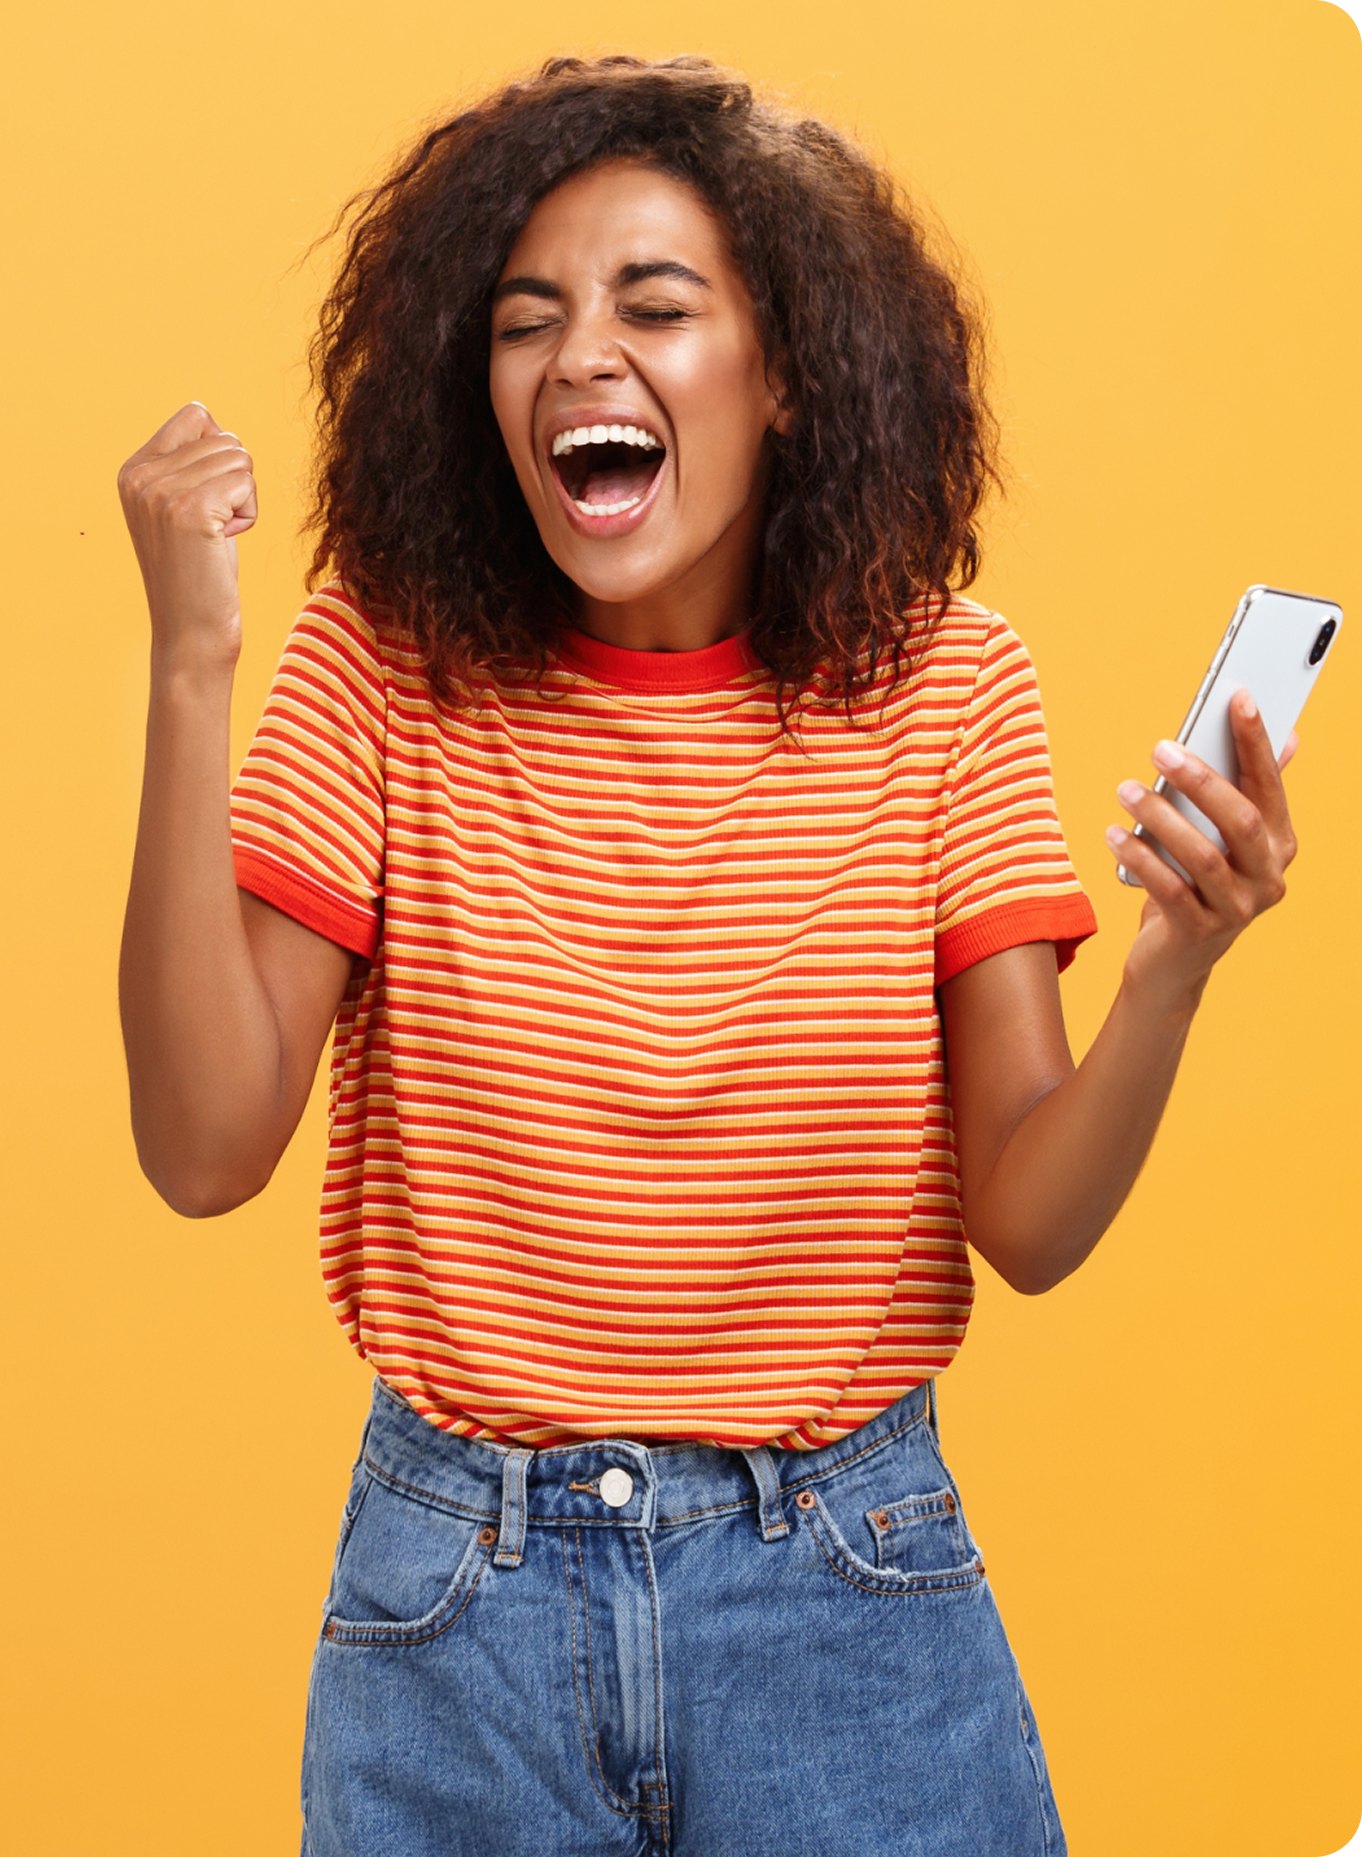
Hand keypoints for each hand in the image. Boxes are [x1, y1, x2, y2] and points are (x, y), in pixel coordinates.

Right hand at [118, 403, 257, 670]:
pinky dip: (249, 514)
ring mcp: (161, 490)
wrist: (191, 634)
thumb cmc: (200, 575)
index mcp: (133, 469)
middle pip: (226, 438)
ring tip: (217, 537)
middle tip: (214, 529)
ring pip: (240, 458)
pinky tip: (225, 544)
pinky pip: (247, 483)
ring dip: (243, 500)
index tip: (209, 499)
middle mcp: (140, 474)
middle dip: (235, 483)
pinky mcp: (190, 509)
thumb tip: (218, 427)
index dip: (220, 453)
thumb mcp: (183, 509)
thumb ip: (190, 466)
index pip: (196, 414)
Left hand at [1105, 690, 1298, 1006]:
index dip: (1255, 740)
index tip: (1237, 696)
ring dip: (1159, 816)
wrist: (1173, 962)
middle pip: (1238, 819)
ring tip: (1125, 791)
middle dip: (1199, 779)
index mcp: (1279, 843)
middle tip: (1158, 749)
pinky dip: (1140, 857)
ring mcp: (1238, 909)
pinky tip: (1115, 834)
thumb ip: (1247, 792)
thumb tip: (1287, 736)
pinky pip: (1168, 888)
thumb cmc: (1195, 884)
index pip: (1268, 785)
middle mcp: (1268, 877)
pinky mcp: (1199, 932)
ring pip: (1201, 855)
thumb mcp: (1222, 839)